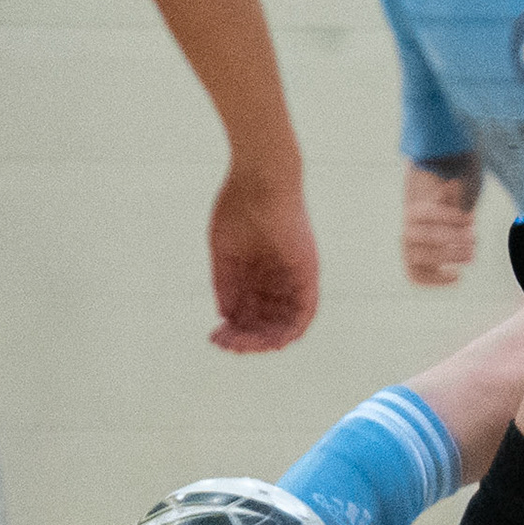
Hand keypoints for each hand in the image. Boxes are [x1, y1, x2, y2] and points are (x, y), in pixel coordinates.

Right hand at [207, 167, 318, 352]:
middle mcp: (279, 277)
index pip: (253, 311)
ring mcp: (295, 275)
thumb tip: (226, 316)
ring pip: (286, 321)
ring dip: (264, 340)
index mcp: (259, 271)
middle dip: (246, 338)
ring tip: (239, 346)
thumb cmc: (238, 205)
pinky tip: (271, 342)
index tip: (215, 336)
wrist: (259, 178)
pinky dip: (291, 329)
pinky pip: (306, 310)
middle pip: (268, 320)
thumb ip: (227, 283)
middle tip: (224, 345)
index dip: (236, 329)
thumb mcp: (225, 251)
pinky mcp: (308, 272)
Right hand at [403, 158, 479, 285]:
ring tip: (472, 255)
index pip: (432, 214)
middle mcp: (407, 234)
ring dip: (450, 256)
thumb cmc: (441, 220)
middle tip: (475, 238)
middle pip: (430, 236)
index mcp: (414, 214)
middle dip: (454, 237)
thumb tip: (453, 183)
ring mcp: (408, 254)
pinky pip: (420, 277)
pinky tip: (457, 275)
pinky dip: (438, 279)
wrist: (425, 239)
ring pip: (425, 256)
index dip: (453, 217)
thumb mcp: (446, 207)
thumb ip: (450, 197)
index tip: (472, 220)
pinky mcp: (412, 271)